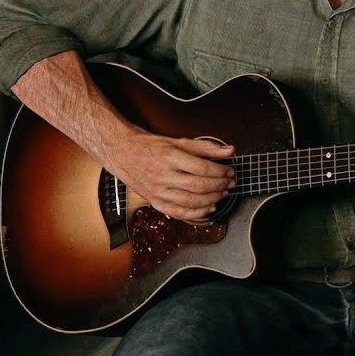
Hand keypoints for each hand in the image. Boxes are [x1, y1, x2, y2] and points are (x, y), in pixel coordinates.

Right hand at [109, 128, 235, 220]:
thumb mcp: (179, 141)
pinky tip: (209, 208)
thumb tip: (230, 150)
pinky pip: (179, 213)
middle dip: (219, 186)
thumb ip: (206, 147)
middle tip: (230, 182)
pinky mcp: (155, 202)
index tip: (230, 170)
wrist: (124, 153)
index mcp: (169, 157)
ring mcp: (157, 191)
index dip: (220, 171)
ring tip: (223, 193)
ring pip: (190, 201)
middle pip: (198, 186)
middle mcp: (162, 175)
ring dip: (212, 199)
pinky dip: (197, 214)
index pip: (201, 168)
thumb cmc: (151, 146)